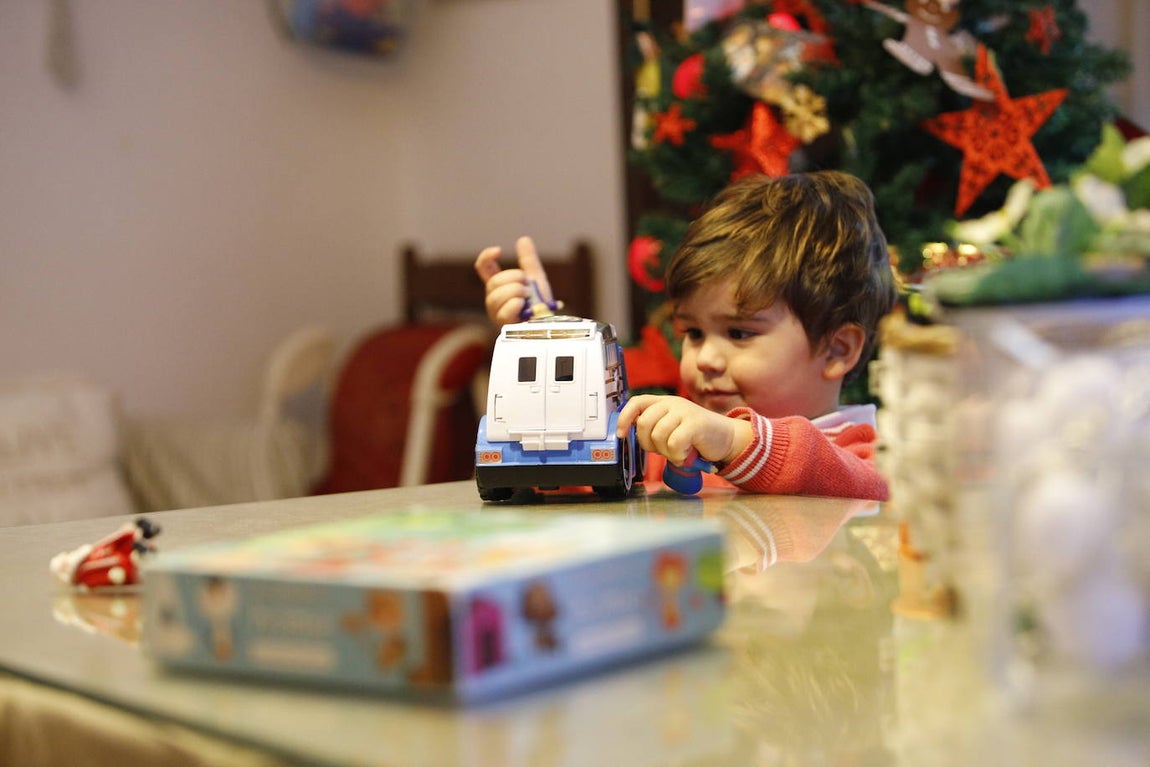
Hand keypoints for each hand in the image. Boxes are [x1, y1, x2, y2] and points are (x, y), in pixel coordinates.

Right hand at [474, 236, 555, 325]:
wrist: (550, 324)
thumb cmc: (540, 305)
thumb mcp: (536, 279)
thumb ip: (528, 261)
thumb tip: (523, 239)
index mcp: (499, 287)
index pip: (483, 268)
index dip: (486, 257)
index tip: (499, 251)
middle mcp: (493, 300)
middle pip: (493, 282)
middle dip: (514, 278)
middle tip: (528, 284)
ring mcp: (496, 314)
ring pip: (497, 295)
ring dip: (518, 292)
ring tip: (528, 297)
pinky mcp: (504, 326)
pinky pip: (505, 311)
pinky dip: (517, 305)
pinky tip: (524, 308)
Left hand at [616, 394, 752, 467]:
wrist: (727, 438)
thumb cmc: (695, 437)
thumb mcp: (671, 428)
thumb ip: (653, 428)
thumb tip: (628, 435)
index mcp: (663, 402)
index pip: (636, 403)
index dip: (624, 418)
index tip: (620, 434)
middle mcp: (672, 403)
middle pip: (643, 423)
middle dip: (648, 443)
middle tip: (662, 450)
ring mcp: (684, 411)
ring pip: (658, 435)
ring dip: (666, 452)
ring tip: (679, 452)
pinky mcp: (695, 423)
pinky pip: (674, 443)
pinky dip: (678, 456)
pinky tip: (687, 455)